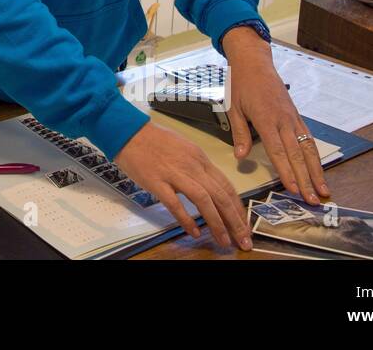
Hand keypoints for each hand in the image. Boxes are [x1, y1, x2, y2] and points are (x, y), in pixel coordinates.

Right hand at [115, 120, 252, 249]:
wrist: (128, 131)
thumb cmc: (153, 139)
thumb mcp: (183, 148)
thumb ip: (196, 167)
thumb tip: (209, 185)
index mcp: (200, 158)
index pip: (226, 185)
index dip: (238, 207)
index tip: (243, 223)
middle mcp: (192, 166)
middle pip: (220, 195)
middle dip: (235, 220)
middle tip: (243, 240)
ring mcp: (174, 174)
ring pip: (203, 200)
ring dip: (217, 223)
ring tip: (224, 241)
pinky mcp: (157, 182)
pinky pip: (175, 203)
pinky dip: (186, 219)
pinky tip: (194, 232)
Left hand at [221, 25, 330, 205]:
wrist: (254, 61)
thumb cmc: (241, 84)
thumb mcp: (233, 107)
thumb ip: (240, 134)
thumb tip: (241, 157)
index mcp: (266, 118)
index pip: (278, 151)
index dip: (287, 172)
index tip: (294, 190)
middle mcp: (284, 120)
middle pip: (297, 154)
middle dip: (306, 179)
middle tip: (314, 200)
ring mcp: (293, 117)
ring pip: (308, 148)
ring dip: (316, 171)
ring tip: (323, 190)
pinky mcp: (297, 115)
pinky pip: (308, 137)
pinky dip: (315, 155)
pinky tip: (319, 169)